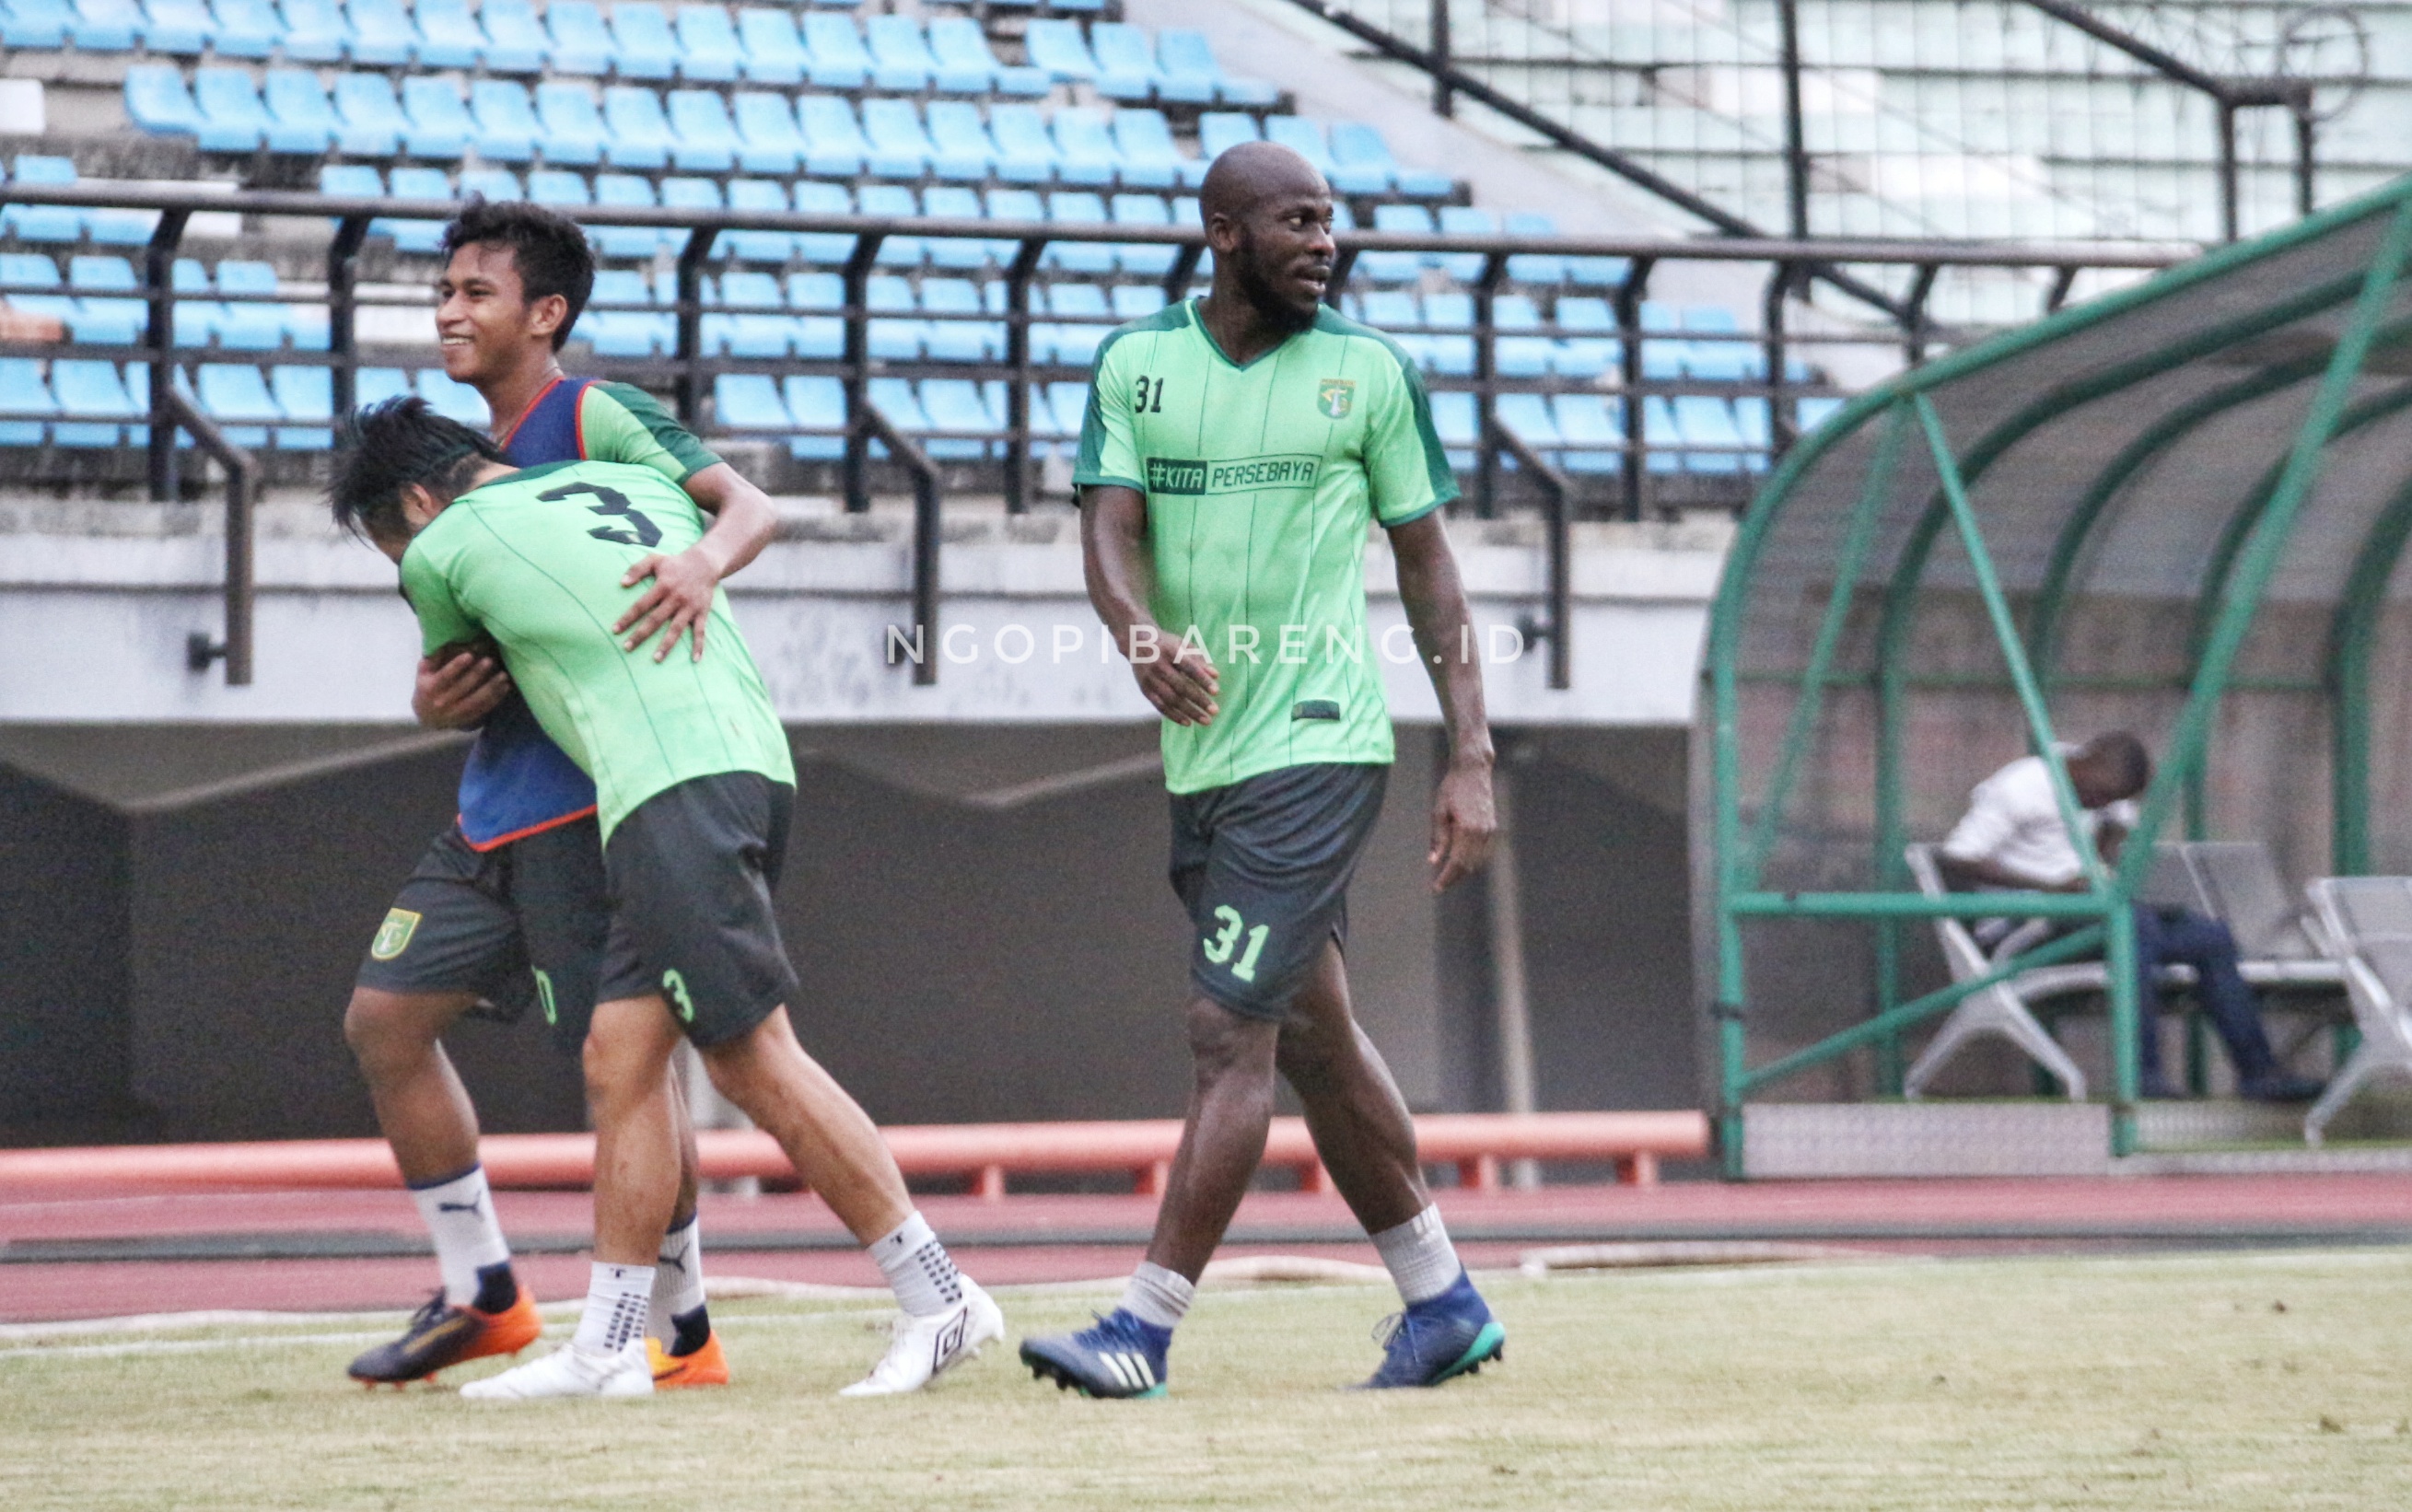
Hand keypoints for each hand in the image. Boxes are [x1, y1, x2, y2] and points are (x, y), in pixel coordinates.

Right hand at [412, 648, 509, 728]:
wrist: (427, 717)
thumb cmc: (427, 687)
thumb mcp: (424, 673)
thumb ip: (434, 658)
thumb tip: (449, 639)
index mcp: (429, 688)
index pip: (444, 676)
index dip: (456, 666)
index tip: (469, 655)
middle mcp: (442, 701)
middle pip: (462, 687)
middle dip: (477, 674)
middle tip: (490, 660)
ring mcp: (456, 711)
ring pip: (476, 700)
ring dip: (491, 687)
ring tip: (503, 675)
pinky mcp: (468, 717)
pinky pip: (484, 708)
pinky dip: (496, 698)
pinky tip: (505, 687)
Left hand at [615, 545, 719, 661]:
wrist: (705, 563)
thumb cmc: (675, 563)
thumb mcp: (655, 560)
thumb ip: (637, 569)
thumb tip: (622, 583)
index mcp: (662, 586)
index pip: (641, 605)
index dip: (628, 618)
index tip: (615, 630)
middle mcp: (675, 598)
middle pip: (656, 620)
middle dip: (641, 635)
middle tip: (627, 648)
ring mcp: (689, 607)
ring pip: (677, 629)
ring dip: (667, 645)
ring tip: (656, 659)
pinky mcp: (702, 612)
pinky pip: (701, 631)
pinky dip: (699, 645)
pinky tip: (695, 660)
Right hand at [1130, 629, 1219, 725]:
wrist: (1136, 642)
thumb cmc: (1166, 644)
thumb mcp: (1182, 644)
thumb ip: (1199, 659)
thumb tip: (1216, 675)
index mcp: (1171, 652)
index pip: (1189, 668)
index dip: (1202, 680)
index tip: (1216, 692)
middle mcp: (1159, 666)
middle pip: (1181, 686)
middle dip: (1199, 700)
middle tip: (1215, 711)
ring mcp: (1150, 679)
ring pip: (1171, 699)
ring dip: (1189, 712)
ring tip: (1206, 721)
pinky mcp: (1145, 689)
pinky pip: (1160, 706)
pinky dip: (1174, 715)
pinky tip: (1188, 722)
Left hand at [1428, 758, 1496, 891]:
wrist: (1473, 771)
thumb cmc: (1452, 788)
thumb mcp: (1439, 812)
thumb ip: (1438, 838)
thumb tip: (1433, 861)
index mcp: (1467, 829)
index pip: (1457, 863)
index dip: (1446, 878)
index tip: (1436, 888)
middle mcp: (1482, 832)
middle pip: (1468, 866)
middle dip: (1454, 878)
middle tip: (1439, 885)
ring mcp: (1490, 830)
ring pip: (1477, 861)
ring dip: (1463, 870)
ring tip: (1448, 874)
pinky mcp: (1492, 827)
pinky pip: (1483, 852)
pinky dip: (1472, 860)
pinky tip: (1460, 861)